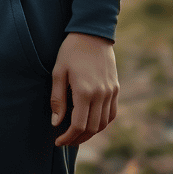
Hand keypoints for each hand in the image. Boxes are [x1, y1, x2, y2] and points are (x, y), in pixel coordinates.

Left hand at [50, 32, 118, 146]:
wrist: (93, 33)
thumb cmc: (71, 50)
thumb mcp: (58, 72)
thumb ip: (57, 99)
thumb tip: (56, 123)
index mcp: (85, 91)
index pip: (78, 125)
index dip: (68, 137)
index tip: (58, 141)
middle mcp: (101, 94)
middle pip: (92, 128)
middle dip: (78, 138)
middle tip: (65, 140)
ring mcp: (111, 92)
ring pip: (103, 123)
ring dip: (90, 133)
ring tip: (76, 134)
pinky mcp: (116, 88)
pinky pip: (111, 113)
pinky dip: (102, 123)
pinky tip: (91, 122)